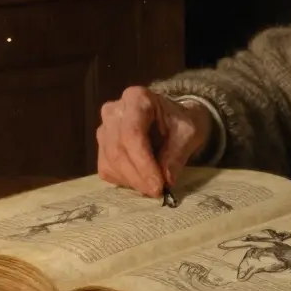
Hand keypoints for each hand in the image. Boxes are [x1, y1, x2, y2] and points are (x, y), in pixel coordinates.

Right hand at [96, 86, 212, 196]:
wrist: (172, 119)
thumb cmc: (180, 122)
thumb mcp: (188, 133)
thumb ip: (177, 154)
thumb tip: (167, 180)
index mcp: (136, 98)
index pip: (132, 133)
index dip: (143, 163)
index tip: (158, 185)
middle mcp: (114, 111)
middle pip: (117, 149)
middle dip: (138, 176)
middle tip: (157, 192)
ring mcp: (104, 129)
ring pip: (110, 161)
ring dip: (132, 181)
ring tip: (153, 187)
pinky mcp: (101, 147)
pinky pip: (107, 169)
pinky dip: (124, 181)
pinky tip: (142, 181)